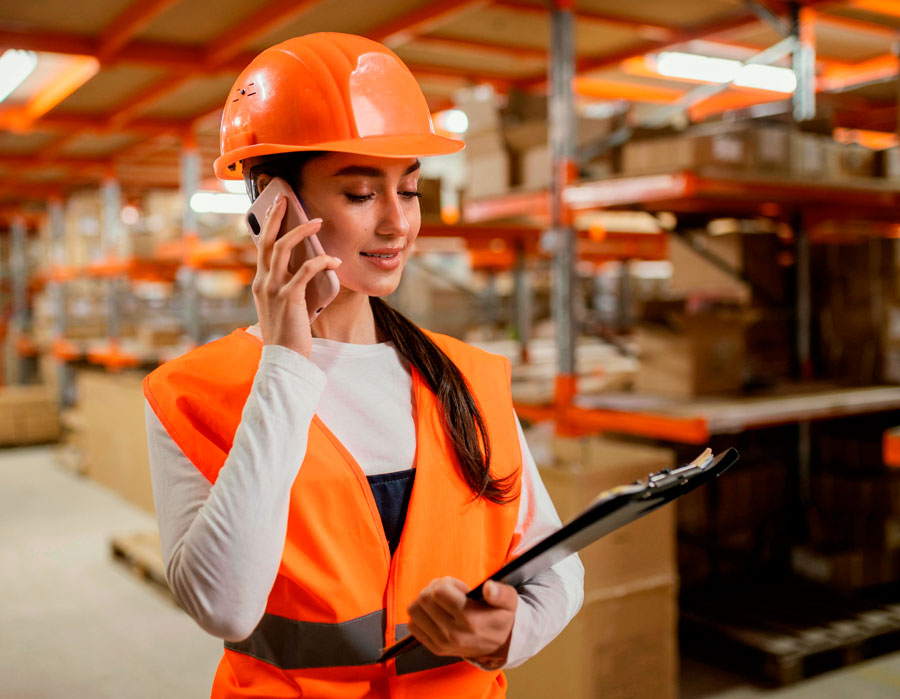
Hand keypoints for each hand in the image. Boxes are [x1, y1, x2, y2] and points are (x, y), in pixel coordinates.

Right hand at [252, 193, 340, 356]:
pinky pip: (305, 271)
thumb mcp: (283, 305)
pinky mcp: (289, 298)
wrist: (283, 359)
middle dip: (276, 216)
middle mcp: (263, 282)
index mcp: (260, 283)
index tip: (276, 206)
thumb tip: (308, 267)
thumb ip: (289, 286)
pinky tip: (333, 261)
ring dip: (301, 232)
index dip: (269, 225)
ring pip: (282, 249)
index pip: (262, 247)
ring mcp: (274, 289)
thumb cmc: (288, 333)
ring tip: (317, 222)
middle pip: (267, 240)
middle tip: (285, 198)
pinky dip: (320, 262)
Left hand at [407, 577, 516, 665]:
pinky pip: (413, 626)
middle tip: (450, 592)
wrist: (500, 645)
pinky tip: (436, 614)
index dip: (448, 583)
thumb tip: (488, 588)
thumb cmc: (501, 617)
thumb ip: (500, 593)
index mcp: (470, 620)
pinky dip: (421, 615)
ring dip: (425, 601)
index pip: (440, 592)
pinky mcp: (434, 648)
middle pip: (424, 598)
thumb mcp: (509, 601)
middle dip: (436, 588)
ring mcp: (441, 642)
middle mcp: (453, 633)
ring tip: (442, 602)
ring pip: (415, 610)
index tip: (460, 588)